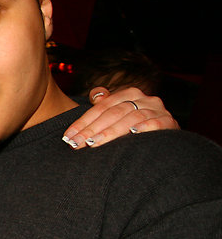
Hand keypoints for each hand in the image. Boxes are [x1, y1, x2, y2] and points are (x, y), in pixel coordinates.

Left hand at [62, 86, 178, 148]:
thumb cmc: (136, 128)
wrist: (166, 144)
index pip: (101, 106)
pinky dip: (143, 128)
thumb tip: (96, 95)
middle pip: (113, 112)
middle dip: (92, 129)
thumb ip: (106, 104)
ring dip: (110, 132)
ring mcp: (158, 110)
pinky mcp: (170, 122)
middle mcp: (145, 99)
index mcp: (129, 94)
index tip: (68, 136)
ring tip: (93, 144)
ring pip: (130, 118)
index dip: (83, 121)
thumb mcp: (119, 114)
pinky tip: (131, 135)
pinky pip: (155, 123)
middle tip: (76, 143)